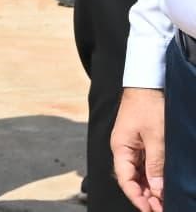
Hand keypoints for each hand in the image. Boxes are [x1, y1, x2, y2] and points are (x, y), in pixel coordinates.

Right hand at [112, 87, 164, 210]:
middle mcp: (123, 150)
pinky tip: (162, 185)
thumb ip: (156, 164)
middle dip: (145, 197)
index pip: (126, 180)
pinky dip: (152, 177)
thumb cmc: (149, 106)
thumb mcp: (156, 137)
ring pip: (138, 174)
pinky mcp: (140, 143)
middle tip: (163, 209)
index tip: (152, 210)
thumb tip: (157, 189)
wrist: (147, 84)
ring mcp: (131, 147)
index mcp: (121, 148)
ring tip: (164, 201)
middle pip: (131, 180)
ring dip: (150, 189)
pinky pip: (144, 165)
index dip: (138, 197)